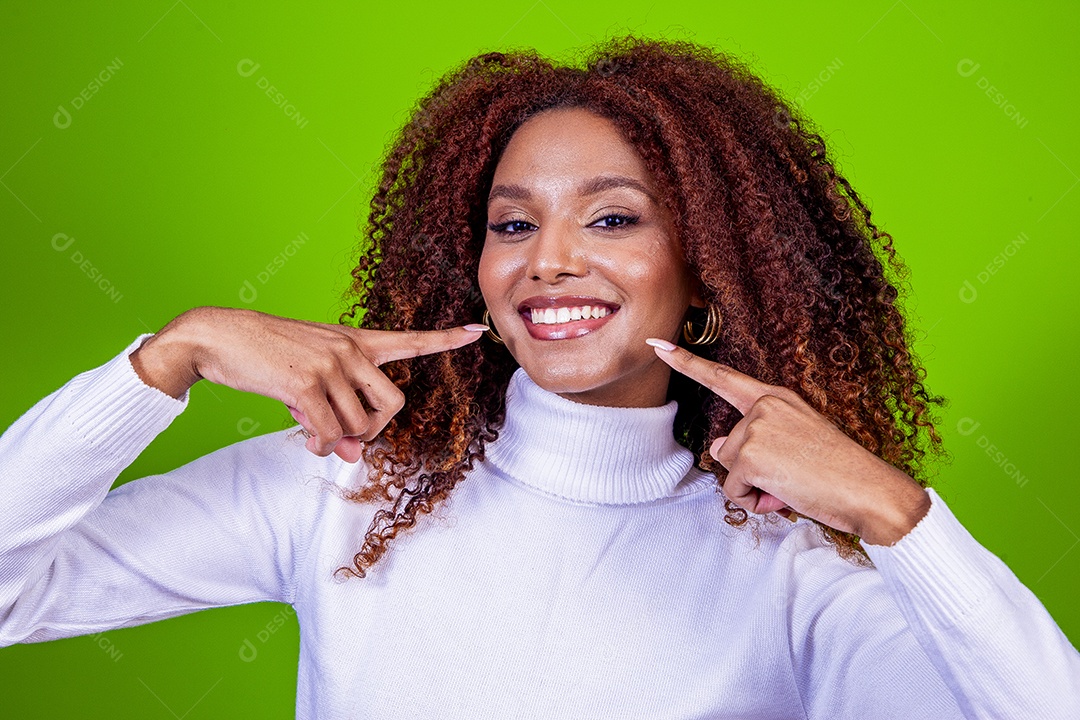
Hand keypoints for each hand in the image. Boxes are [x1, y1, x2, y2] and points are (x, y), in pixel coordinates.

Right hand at [130, 307, 486, 463]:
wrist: (219, 336)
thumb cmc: (268, 358)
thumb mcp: (310, 382)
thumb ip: (339, 412)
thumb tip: (350, 456)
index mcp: (355, 340)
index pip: (409, 340)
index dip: (446, 339)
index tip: (478, 331)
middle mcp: (350, 349)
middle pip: (393, 406)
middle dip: (374, 431)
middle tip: (349, 437)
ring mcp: (330, 364)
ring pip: (357, 426)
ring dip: (338, 441)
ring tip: (313, 431)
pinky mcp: (306, 383)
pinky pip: (329, 432)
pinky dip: (320, 444)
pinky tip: (307, 439)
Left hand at [647, 340, 930, 544]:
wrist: (870, 490)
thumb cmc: (839, 470)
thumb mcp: (796, 443)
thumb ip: (756, 438)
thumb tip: (716, 447)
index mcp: (776, 398)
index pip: (724, 378)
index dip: (687, 362)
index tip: (657, 345)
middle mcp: (763, 407)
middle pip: (727, 447)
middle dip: (751, 471)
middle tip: (794, 476)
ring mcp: (754, 429)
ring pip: (730, 470)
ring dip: (755, 488)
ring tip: (794, 484)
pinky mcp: (749, 456)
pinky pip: (734, 491)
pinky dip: (755, 501)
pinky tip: (785, 494)